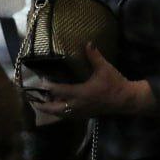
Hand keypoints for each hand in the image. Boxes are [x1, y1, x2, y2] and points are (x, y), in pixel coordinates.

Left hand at [31, 44, 154, 119]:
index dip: (49, 87)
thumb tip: (88, 43)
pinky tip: (57, 109)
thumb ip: (94, 56)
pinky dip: (60, 113)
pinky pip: (68, 116)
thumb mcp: (105, 68)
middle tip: (33, 101)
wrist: (126, 100)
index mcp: (81, 93)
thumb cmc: (115, 83)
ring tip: (41, 105)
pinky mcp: (85, 115)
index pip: (60, 91)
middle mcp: (78, 104)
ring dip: (50, 110)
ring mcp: (81, 112)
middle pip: (56, 109)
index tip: (40, 83)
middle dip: (43, 106)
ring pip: (61, 114)